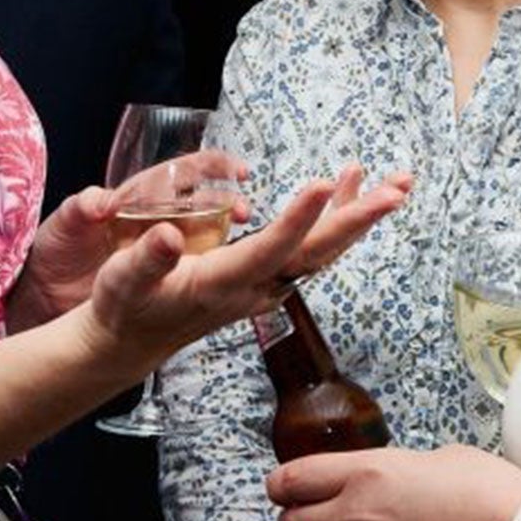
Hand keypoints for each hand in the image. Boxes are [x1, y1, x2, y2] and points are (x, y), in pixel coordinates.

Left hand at [10, 153, 254, 330]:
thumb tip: (98, 201)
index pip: (182, 172)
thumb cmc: (55, 250)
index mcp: (136, 198)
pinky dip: (212, 274)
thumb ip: (80, 209)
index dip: (212, 167)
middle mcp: (154, 222)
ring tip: (246, 248)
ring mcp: (159, 253)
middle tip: (244, 214)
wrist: (45, 296)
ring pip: (203, 240)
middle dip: (228, 205)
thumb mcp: (64, 225)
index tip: (237, 171)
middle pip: (203, 206)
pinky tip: (229, 279)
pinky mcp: (157, 281)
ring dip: (225, 241)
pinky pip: (190, 273)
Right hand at [75, 166, 407, 371]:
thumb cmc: (125, 305)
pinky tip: (343, 186)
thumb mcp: (122, 282)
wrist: (131, 340)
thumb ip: (147, 259)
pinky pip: (310, 247)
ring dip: (358, 215)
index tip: (323, 183)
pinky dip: (334, 217)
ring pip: (323, 249)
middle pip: (318, 252)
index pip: (272, 250)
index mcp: (224, 283)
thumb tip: (168, 235)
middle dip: (359, 219)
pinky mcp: (265, 278)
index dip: (299, 218)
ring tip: (396, 180)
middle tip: (398, 188)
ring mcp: (266, 285)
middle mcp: (256, 288)